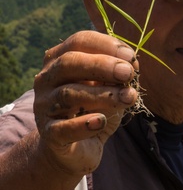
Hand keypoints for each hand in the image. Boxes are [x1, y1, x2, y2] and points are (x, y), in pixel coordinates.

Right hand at [33, 30, 138, 175]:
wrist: (74, 148)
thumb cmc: (95, 108)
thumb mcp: (110, 87)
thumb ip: (119, 75)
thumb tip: (132, 65)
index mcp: (60, 59)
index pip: (79, 41)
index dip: (106, 45)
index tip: (131, 57)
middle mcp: (46, 79)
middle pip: (69, 63)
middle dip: (102, 65)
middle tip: (128, 73)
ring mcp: (44, 106)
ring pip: (69, 94)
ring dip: (103, 95)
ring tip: (129, 98)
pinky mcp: (48, 135)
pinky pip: (62, 128)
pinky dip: (84, 124)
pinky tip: (101, 121)